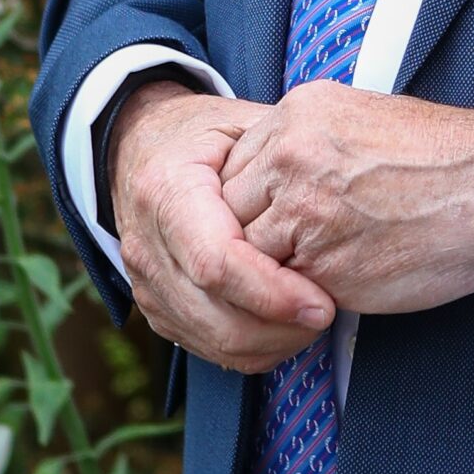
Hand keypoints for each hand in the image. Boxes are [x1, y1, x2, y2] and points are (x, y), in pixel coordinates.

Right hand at [109, 82, 335, 372]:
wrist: (142, 148)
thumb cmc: (204, 135)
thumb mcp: (240, 124)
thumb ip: (277, 156)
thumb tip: (331, 192)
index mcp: (165, 191)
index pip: (216, 262)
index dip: (272, 292)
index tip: (322, 301)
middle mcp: (146, 245)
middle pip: (215, 316)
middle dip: (279, 328)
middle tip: (328, 313)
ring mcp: (146, 283)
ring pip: (213, 342)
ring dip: (272, 343)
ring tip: (314, 320)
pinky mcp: (156, 309)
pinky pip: (208, 349)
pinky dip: (254, 349)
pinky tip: (286, 327)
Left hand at [219, 82, 473, 317]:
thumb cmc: (445, 157)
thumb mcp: (365, 118)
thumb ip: (310, 141)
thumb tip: (278, 172)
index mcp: (299, 112)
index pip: (234, 164)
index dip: (249, 198)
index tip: (268, 217)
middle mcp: (290, 155)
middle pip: (228, 206)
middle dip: (248, 233)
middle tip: (277, 252)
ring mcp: (301, 210)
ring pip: (248, 252)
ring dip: (269, 269)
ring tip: (300, 275)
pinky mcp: (321, 263)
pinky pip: (280, 288)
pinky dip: (294, 295)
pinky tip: (323, 289)